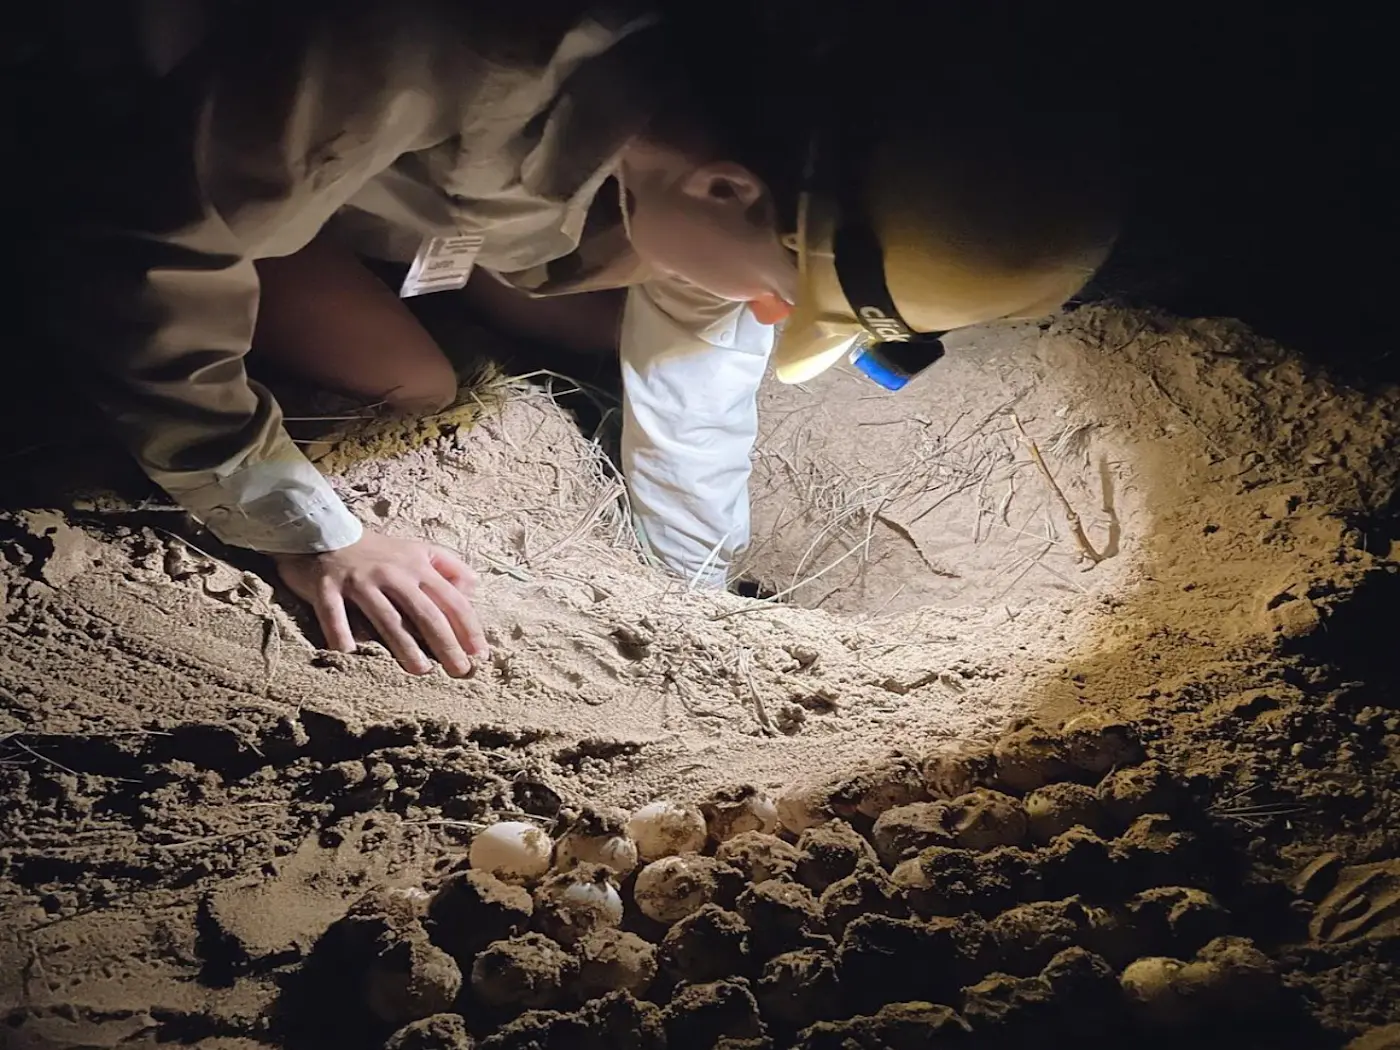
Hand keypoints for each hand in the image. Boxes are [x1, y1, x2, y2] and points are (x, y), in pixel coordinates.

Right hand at [274, 530, 487, 676]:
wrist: (320, 530)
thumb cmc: (376, 550)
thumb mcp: (417, 550)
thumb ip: (447, 566)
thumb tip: (472, 589)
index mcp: (416, 566)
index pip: (450, 599)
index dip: (469, 627)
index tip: (480, 653)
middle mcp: (392, 573)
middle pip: (425, 612)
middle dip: (446, 644)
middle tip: (460, 671)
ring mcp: (358, 581)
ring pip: (386, 617)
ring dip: (405, 647)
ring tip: (421, 671)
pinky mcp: (325, 586)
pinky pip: (333, 614)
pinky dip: (340, 634)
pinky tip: (349, 654)